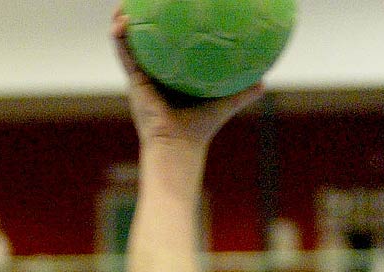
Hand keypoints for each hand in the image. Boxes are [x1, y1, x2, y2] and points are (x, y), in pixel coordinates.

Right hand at [112, 8, 263, 151]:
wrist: (179, 145)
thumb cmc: (201, 129)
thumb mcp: (224, 104)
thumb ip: (242, 92)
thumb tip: (263, 81)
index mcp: (171, 77)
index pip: (167, 49)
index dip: (165, 32)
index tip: (168, 12)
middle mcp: (153, 75)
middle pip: (145, 43)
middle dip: (141, 21)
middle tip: (144, 2)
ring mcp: (140, 77)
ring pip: (128, 44)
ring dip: (122, 22)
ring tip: (123, 4)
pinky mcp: (133, 81)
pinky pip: (124, 54)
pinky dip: (120, 37)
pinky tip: (122, 21)